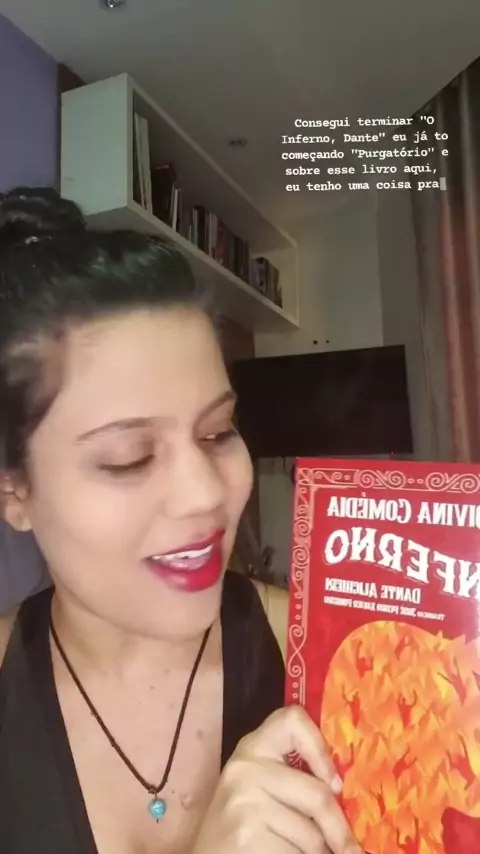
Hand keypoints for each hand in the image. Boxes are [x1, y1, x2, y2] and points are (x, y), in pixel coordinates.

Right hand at [191, 705, 362, 853]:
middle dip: (339, 830)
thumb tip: (346, 792)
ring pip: (312, 834)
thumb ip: (294, 778)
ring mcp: (245, 802)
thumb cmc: (241, 822)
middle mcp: (246, 768)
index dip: (321, 748)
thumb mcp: (261, 787)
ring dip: (318, 852)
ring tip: (300, 850)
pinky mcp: (246, 835)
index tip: (336, 784)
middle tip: (351, 850)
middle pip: (318, 794)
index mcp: (253, 748)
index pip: (292, 719)